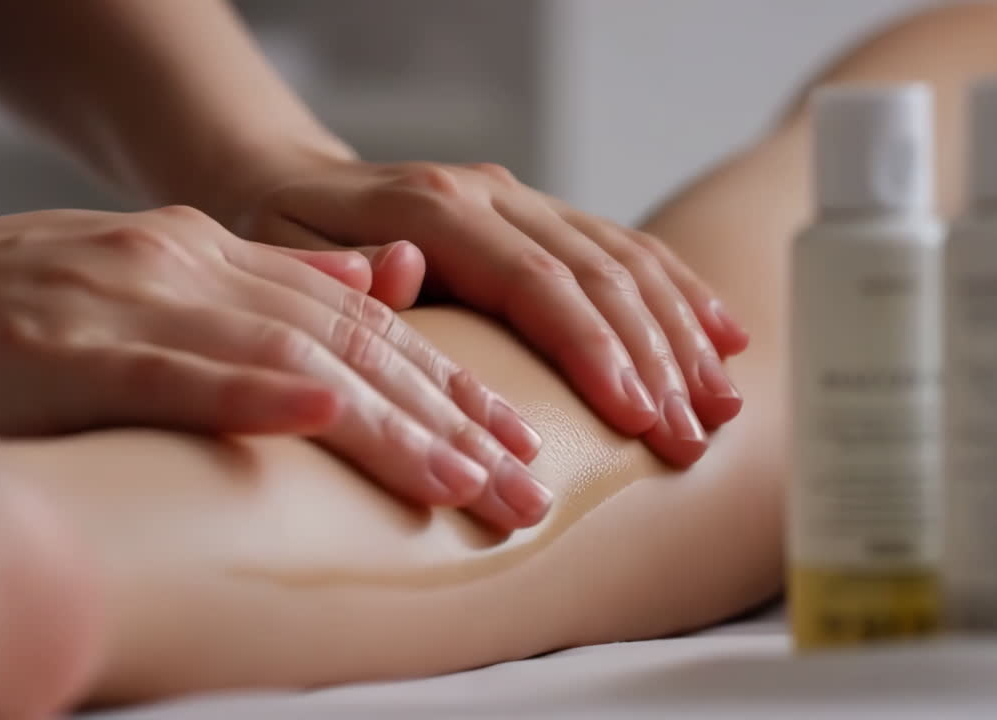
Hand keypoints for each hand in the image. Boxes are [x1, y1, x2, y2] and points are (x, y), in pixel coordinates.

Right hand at [0, 205, 548, 529]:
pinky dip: (248, 389)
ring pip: (284, 358)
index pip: (360, 326)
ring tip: (467, 477)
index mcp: (210, 258)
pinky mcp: (55, 346)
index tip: (515, 441)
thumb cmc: (7, 308)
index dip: (446, 383)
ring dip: (384, 421)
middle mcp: (184, 267)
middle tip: (526, 484)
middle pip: (347, 344)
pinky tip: (321, 414)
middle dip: (446, 418)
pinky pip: (169, 369)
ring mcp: (124, 299)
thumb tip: (380, 293)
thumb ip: (262, 290)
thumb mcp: (150, 286)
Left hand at [228, 158, 749, 466]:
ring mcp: (520, 199)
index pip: (535, 282)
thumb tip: (407, 270)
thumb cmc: (273, 233)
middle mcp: (489, 195)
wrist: (279, 182)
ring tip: (722, 404)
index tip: (637, 416)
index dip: (592, 349)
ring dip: (680, 333)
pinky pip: (623, 246)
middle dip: (655, 359)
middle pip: (596, 275)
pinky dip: (678, 291)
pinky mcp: (538, 213)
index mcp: (433, 208)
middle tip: (694, 435)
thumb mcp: (278, 253)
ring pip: (624, 260)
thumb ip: (341, 271)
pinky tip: (722, 334)